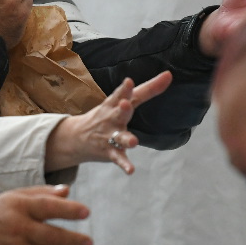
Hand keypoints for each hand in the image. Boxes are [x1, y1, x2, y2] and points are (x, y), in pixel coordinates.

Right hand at [0, 185, 90, 244]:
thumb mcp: (15, 197)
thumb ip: (42, 193)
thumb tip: (67, 191)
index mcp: (20, 208)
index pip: (47, 207)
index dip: (68, 210)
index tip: (86, 212)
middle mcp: (19, 230)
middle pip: (52, 236)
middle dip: (74, 240)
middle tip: (89, 242)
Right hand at [44, 72, 172, 172]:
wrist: (76, 138)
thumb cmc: (106, 115)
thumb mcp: (121, 100)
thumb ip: (147, 89)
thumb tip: (169, 75)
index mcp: (114, 104)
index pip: (121, 94)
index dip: (124, 88)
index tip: (128, 81)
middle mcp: (111, 118)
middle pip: (118, 113)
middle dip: (122, 109)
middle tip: (125, 104)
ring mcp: (110, 136)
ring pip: (120, 137)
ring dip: (127, 139)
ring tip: (134, 142)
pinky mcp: (110, 152)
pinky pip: (118, 158)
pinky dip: (124, 164)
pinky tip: (131, 170)